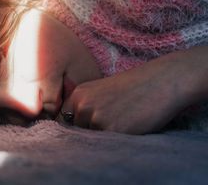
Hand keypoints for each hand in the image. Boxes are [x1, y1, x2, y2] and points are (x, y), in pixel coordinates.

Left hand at [57, 48, 207, 133]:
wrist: (160, 81)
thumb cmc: (132, 87)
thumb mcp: (100, 91)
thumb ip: (84, 106)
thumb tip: (72, 127)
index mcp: (78, 94)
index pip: (62, 120)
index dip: (72, 127)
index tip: (84, 127)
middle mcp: (83, 105)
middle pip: (76, 132)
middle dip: (89, 131)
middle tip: (111, 119)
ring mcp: (96, 118)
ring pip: (92, 138)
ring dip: (103, 136)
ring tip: (121, 119)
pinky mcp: (112, 129)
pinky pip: (107, 143)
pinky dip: (116, 139)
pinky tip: (129, 124)